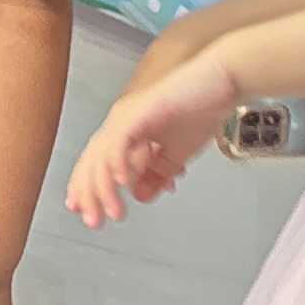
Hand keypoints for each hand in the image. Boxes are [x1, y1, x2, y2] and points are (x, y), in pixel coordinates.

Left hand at [67, 53, 236, 224]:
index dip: (87, 187)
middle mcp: (121, 121)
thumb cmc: (200, 109)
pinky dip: (118, 162)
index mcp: (126, 130)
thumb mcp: (176, 153)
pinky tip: (123, 182)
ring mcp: (128, 115)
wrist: (220, 83)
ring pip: (104, 155)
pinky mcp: (142, 111)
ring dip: (105, 187)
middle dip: (90, 194)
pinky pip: (121, 140)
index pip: (98, 162)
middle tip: (93, 221)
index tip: (83, 210)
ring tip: (112, 211)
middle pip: (93, 161)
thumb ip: (156, 174)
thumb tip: (139, 195)